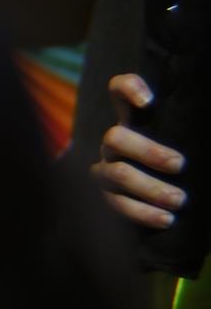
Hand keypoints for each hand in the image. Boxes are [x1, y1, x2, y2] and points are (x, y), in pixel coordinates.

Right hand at [93, 73, 186, 229]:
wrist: (171, 199)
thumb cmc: (185, 163)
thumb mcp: (189, 140)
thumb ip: (197, 133)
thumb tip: (208, 139)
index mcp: (134, 120)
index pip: (119, 90)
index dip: (128, 89)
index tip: (149, 102)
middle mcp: (114, 142)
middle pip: (115, 137)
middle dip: (147, 152)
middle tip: (180, 165)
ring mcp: (106, 169)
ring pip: (116, 174)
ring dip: (150, 188)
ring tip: (180, 200)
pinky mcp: (106, 197)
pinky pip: (117, 205)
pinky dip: (143, 213)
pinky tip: (167, 219)